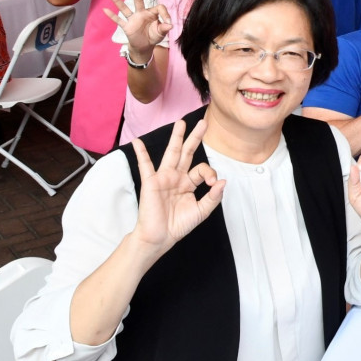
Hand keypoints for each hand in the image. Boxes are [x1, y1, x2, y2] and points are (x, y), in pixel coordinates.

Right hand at [103, 0, 171, 60]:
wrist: (144, 46)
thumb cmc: (154, 36)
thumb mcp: (161, 33)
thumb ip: (164, 28)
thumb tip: (170, 25)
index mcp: (152, 14)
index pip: (159, 7)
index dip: (165, 14)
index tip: (169, 23)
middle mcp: (142, 13)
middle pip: (139, 0)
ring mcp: (133, 19)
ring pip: (125, 9)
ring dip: (117, 1)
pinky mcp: (127, 26)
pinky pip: (119, 21)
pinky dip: (112, 16)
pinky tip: (105, 10)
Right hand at [129, 120, 225, 254]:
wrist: (159, 237)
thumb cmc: (178, 225)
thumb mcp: (201, 211)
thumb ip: (213, 197)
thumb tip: (222, 181)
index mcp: (188, 183)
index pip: (202, 169)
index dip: (210, 173)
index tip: (212, 184)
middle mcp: (177, 177)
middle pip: (187, 153)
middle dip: (195, 137)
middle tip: (203, 123)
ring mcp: (164, 178)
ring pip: (171, 153)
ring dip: (176, 138)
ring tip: (181, 123)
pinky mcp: (151, 183)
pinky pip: (145, 165)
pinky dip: (141, 153)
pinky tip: (138, 142)